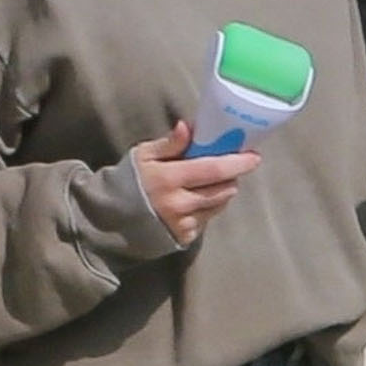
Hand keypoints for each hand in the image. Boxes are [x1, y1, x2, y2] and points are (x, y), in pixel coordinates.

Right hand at [132, 120, 260, 246]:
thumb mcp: (143, 155)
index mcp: (168, 179)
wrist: (111, 220)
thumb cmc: (129, 181)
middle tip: (233, 165)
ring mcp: (183, 224)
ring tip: (214, 180)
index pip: (212, 170)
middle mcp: (178, 204)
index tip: (254, 156)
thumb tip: (189, 127)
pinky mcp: (185, 238)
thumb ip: (169, 143)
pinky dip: (210, 206)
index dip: (237, 163)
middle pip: (222, 189)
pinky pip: (208, 219)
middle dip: (233, 176)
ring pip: (219, 204)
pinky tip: (197, 198)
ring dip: (224, 190)